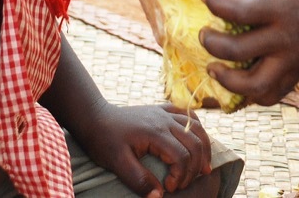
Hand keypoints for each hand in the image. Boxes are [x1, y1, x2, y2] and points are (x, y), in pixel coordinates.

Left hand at [75, 101, 212, 197]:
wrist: (95, 117)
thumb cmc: (104, 140)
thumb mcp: (117, 163)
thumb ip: (139, 180)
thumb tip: (159, 196)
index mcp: (155, 132)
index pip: (181, 156)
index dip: (180, 176)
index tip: (168, 188)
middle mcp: (165, 119)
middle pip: (195, 143)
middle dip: (195, 167)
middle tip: (183, 183)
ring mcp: (165, 112)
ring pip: (197, 128)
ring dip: (204, 149)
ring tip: (203, 169)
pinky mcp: (164, 109)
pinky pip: (189, 115)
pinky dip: (198, 130)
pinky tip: (197, 142)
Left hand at [199, 0, 298, 105]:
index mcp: (286, 7)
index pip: (239, 11)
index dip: (215, 3)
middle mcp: (287, 38)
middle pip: (237, 51)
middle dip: (211, 43)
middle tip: (202, 31)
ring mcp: (293, 60)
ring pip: (253, 86)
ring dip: (227, 79)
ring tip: (212, 66)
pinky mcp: (298, 72)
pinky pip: (270, 95)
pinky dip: (250, 94)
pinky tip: (236, 81)